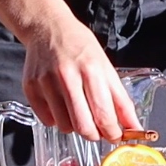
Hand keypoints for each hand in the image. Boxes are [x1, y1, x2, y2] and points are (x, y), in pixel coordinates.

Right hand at [21, 16, 140, 141]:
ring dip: (75, 126)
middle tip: (97, 130)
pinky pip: (47, 120)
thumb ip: (121, 102)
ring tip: (77, 110)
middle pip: (83, 126)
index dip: (112, 133)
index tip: (115, 136)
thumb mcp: (107, 70)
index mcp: (91, 71)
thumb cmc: (81, 49)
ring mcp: (46, 82)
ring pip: (65, 126)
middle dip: (94, 135)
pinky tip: (60, 104)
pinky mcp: (31, 88)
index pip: (104, 115)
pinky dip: (57, 119)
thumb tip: (134, 128)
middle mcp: (67, 76)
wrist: (48, 28)